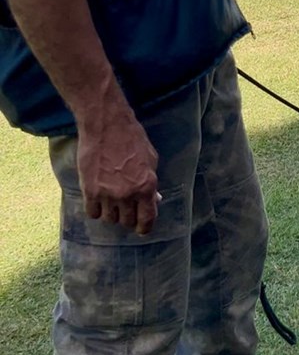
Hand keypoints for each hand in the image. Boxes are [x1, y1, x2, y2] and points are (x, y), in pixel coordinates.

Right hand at [77, 106, 159, 234]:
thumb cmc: (131, 138)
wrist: (105, 125)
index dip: (144, 228)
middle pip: (126, 221)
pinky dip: (95, 209)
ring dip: (111, 212)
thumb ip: (151, 182)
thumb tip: (154, 199)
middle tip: (125, 207)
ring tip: (110, 200)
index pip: (147, 220)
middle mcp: (128, 194)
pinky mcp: (89, 190)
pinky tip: (97, 200)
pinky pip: (92, 213)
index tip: (140, 229)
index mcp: (146, 186)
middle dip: (127, 216)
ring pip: (109, 219)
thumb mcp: (150, 159)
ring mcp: (108, 194)